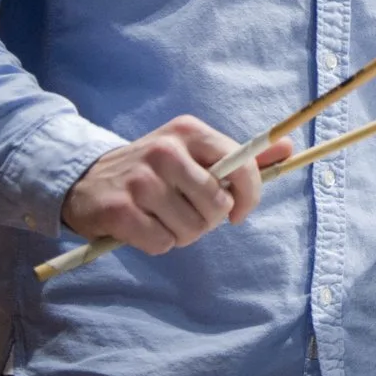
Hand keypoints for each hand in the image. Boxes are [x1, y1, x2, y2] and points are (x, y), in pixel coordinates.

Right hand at [60, 115, 293, 254]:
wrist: (86, 179)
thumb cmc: (153, 170)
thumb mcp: (194, 153)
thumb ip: (241, 156)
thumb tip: (289, 149)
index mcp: (190, 131)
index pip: (241, 165)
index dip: (248, 196)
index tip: (237, 212)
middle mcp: (165, 150)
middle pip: (216, 205)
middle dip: (208, 220)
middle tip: (189, 214)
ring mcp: (140, 180)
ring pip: (191, 228)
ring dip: (182, 234)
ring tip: (164, 219)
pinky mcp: (119, 209)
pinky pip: (161, 242)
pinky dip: (158, 243)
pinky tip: (144, 227)